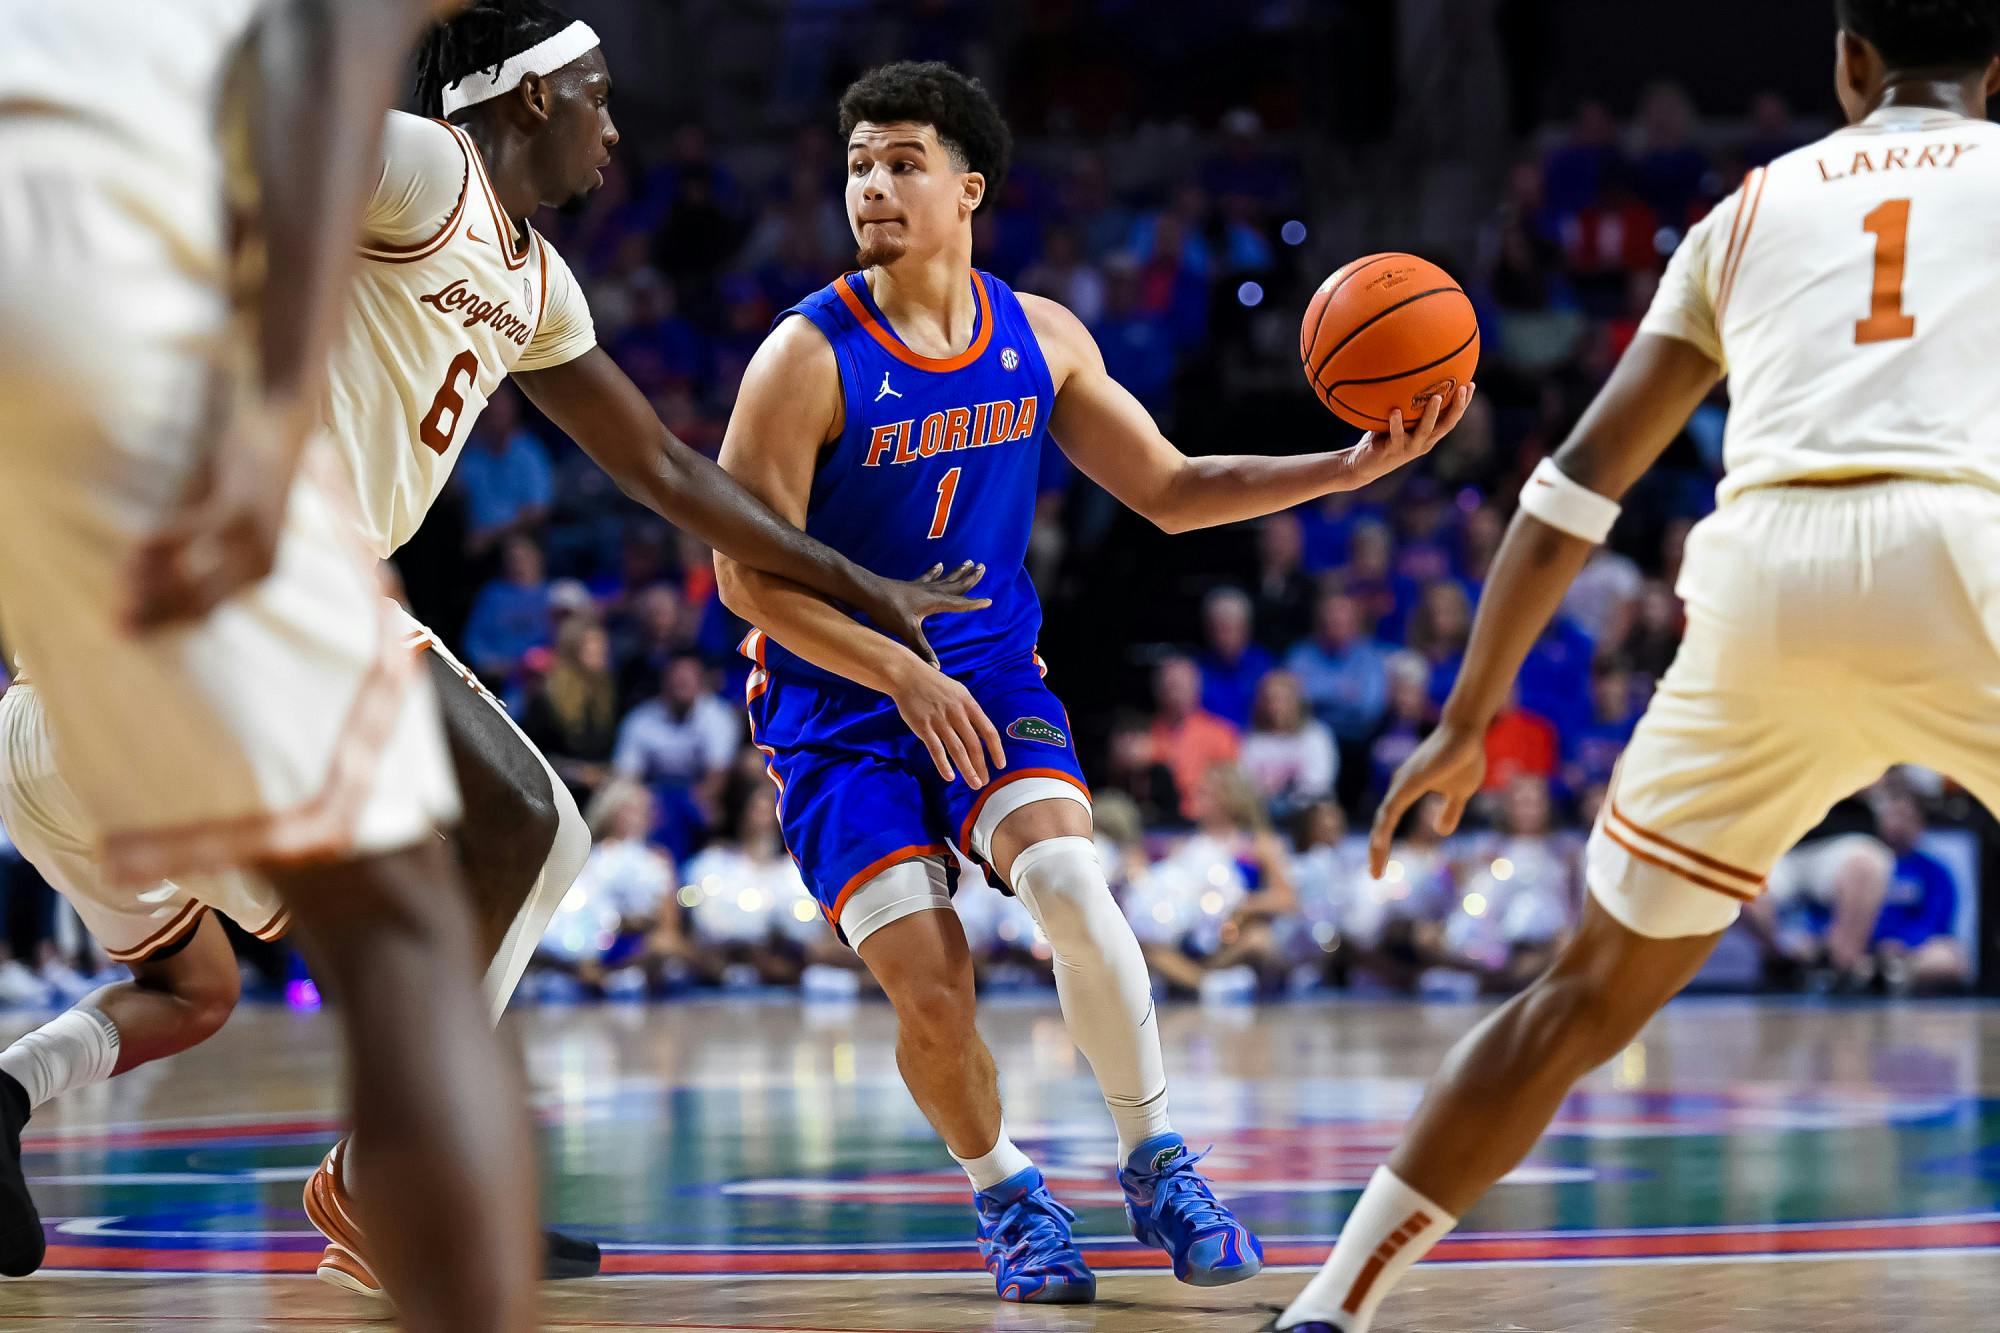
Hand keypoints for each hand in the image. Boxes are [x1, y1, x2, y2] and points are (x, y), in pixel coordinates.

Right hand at [121, 394, 314, 633]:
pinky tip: (141, 543)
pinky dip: (170, 539)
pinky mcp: (246, 509)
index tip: (122, 629)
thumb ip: (187, 547)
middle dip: (154, 612)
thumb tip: (140, 568)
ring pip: (198, 575)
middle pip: (199, 604)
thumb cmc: (241, 476)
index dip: (160, 622)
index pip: (201, 613)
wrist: (284, 430)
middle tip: (115, 615)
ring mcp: (256, 541)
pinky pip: (202, 531)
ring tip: (123, 577)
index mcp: (254, 574)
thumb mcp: (213, 518)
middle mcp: (261, 567)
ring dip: (155, 580)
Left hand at [857, 560, 991, 668]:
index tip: (988, 601)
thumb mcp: (907, 631)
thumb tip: (936, 670)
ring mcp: (920, 588)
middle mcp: (930, 592)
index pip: (959, 603)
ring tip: (968, 562)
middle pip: (955, 584)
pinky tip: (938, 565)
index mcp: (934, 602)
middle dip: (970, 578)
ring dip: (957, 572)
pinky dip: (934, 572)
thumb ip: (922, 649)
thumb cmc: (887, 609)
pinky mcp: (910, 587)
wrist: (866, 592)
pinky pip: (927, 577)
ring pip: (944, 579)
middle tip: (983, 567)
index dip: (974, 603)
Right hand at [885, 655, 1007, 788]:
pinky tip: (950, 777)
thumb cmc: (935, 685)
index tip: (1000, 765)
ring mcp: (939, 720)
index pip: (988, 731)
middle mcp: (957, 713)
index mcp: (969, 704)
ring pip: (957, 750)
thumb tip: (982, 732)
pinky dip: (943, 765)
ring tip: (974, 783)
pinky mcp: (923, 727)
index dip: (996, 750)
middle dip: (981, 766)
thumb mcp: (959, 692)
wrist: (908, 676)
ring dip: (967, 769)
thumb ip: (970, 712)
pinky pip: (936, 749)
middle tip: (985, 782)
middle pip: (974, 745)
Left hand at [1344, 382, 1476, 487]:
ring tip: (1436, 397)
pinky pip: (1396, 435)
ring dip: (1432, 414)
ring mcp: (1409, 448)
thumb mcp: (1396, 420)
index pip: (1451, 418)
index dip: (1463, 404)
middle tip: (1462, 388)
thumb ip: (1405, 404)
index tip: (1471, 384)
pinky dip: (1396, 423)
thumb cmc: (1381, 438)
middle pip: (1447, 424)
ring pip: (1425, 430)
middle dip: (1457, 407)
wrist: (1364, 465)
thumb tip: (1408, 373)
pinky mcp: (1393, 451)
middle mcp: (1424, 442)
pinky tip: (1395, 411)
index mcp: (1429, 435)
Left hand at [1368, 720, 1486, 876]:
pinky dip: (1386, 824)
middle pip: (1382, 822)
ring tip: (1375, 865)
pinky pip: (1395, 805)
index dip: (1383, 845)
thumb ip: (1450, 811)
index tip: (1380, 869)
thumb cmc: (1463, 758)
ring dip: (1379, 842)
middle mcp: (1400, 786)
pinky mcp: (1412, 779)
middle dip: (1377, 851)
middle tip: (1374, 876)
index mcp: (1407, 791)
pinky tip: (1380, 839)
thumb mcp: (1460, 793)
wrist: (1469, 732)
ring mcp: (1405, 781)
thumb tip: (1440, 830)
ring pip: (1385, 816)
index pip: (1389, 822)